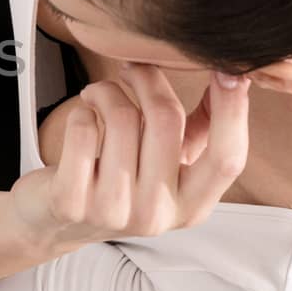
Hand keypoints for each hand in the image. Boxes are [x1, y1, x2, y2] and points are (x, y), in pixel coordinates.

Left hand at [11, 62, 251, 249]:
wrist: (58, 222)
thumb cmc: (121, 181)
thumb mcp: (169, 164)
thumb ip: (203, 127)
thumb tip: (232, 77)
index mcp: (192, 206)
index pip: (228, 158)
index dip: (233, 112)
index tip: (228, 70)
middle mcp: (157, 214)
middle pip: (166, 121)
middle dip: (147, 79)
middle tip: (132, 68)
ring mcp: (114, 211)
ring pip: (121, 119)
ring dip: (107, 91)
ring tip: (99, 94)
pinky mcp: (72, 201)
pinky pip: (83, 130)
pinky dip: (81, 110)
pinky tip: (82, 115)